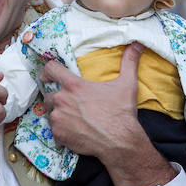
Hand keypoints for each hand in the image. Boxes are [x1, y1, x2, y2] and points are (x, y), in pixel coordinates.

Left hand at [42, 42, 174, 185]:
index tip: (48, 74)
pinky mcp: (58, 134)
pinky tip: (74, 130)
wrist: (119, 141)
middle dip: (57, 97)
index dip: (48, 70)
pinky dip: (61, 129)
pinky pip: (54, 129)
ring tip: (74, 117)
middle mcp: (62, 99)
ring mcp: (58, 118)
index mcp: (74, 85)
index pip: (50, 69)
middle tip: (71, 103)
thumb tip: (137, 44)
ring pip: (51, 112)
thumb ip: (128, 62)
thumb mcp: (126, 84)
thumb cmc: (121, 113)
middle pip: (49, 93)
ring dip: (58, 113)